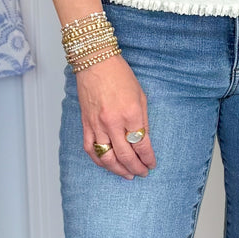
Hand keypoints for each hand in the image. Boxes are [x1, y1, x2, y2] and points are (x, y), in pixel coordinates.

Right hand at [75, 55, 155, 178]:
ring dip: (118, 170)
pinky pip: (91, 149)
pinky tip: (107, 165)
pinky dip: (99, 161)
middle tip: (142, 172)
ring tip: (127, 174)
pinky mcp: (86, 124)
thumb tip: (143, 141)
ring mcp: (97, 125)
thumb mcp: (140, 96)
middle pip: (125, 155)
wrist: (95, 63)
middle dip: (136, 168)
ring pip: (107, 157)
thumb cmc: (119, 75)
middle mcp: (113, 122)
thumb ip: (142, 121)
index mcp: (131, 114)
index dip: (148, 158)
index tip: (152, 164)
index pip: (141, 145)